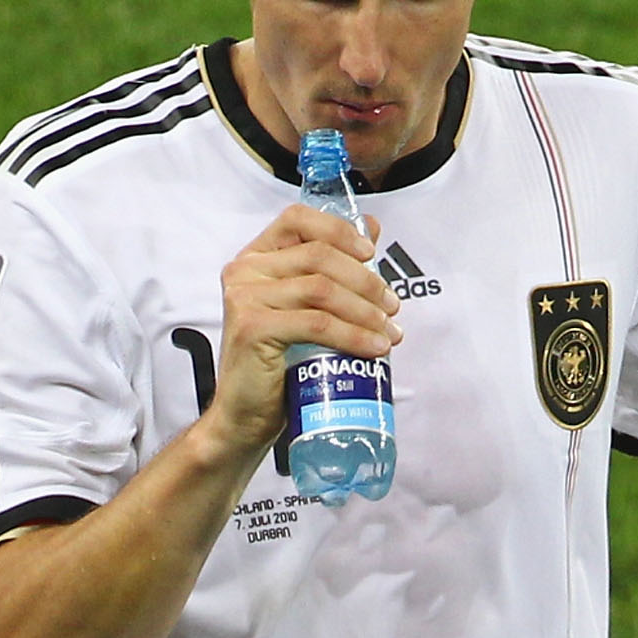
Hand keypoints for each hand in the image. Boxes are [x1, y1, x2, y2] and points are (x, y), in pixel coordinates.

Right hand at [206, 203, 401, 455]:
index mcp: (255, 258)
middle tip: (392, 307)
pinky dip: (353, 335)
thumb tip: (372, 229)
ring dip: (365, 310)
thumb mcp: (304, 311)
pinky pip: (316, 323)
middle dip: (365, 281)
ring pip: (321, 289)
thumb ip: (330, 270)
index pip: (298, 220)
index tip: (371, 254)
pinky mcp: (253, 328)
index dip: (339, 230)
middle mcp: (244, 271)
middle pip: (318, 256)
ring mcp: (245, 298)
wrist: (244, 418)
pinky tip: (373, 348)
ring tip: (388, 332)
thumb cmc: (276, 367)